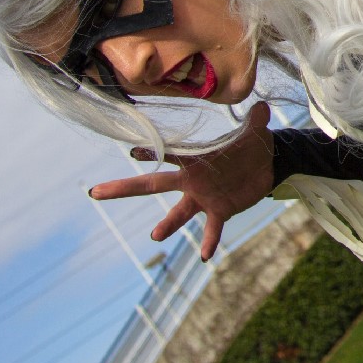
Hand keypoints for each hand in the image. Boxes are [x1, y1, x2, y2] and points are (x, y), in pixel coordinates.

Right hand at [90, 101, 275, 260]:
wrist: (267, 167)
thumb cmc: (253, 146)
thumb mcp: (256, 132)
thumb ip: (256, 120)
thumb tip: (263, 105)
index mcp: (196, 159)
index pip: (169, 154)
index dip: (151, 152)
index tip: (132, 151)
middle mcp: (192, 180)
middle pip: (153, 184)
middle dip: (125, 188)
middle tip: (96, 192)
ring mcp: (203, 197)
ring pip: (179, 213)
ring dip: (168, 224)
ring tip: (155, 236)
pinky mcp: (220, 211)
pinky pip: (211, 229)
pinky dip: (208, 242)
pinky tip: (205, 256)